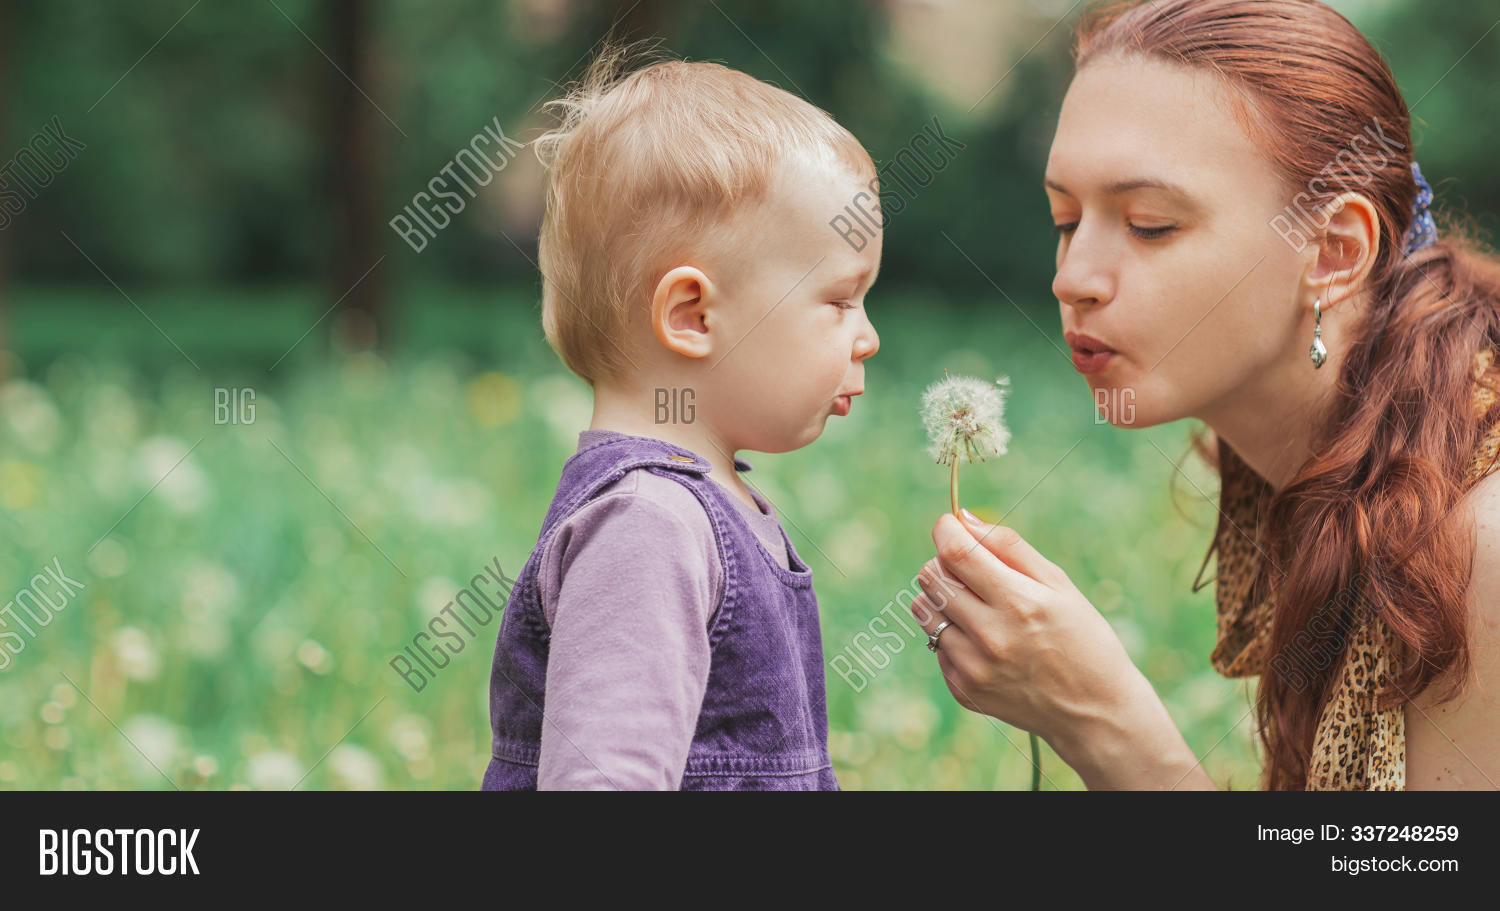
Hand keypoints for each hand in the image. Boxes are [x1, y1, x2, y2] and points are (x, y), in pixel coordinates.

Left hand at [913, 511, 1145, 748]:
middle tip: (973, 572)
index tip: (949, 525)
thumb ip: (1008, 546)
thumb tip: (962, 519)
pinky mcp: (963, 690)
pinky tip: (986, 644)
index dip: (945, 529)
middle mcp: (990, 637)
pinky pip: (935, 643)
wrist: (1095, 712)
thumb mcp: (1059, 584)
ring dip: (942, 598)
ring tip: (977, 607)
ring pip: (922, 609)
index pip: (955, 553)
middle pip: (930, 577)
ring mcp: (973, 667)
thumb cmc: (1083, 638)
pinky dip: (953, 634)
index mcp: (1018, 603)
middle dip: (945, 562)